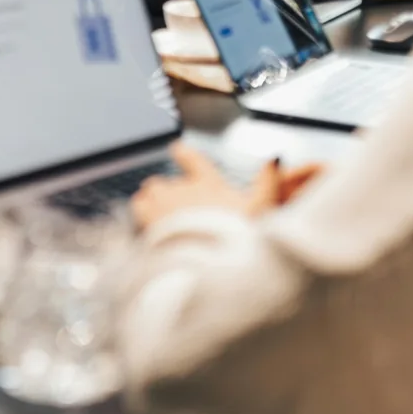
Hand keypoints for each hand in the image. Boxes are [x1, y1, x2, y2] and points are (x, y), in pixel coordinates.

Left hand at [131, 142, 324, 229]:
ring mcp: (163, 202)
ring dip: (152, 201)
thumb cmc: (240, 239)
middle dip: (167, 192)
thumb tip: (275, 158)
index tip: (175, 148)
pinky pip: (138, 206)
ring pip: (149, 191)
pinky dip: (141, 214)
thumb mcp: (264, 210)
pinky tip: (148, 226)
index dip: (182, 154)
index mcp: (210, 185)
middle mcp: (183, 189)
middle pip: (164, 181)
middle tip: (174, 208)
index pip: (192, 160)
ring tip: (159, 217)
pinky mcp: (148, 218)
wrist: (212, 265)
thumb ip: (269, 182)